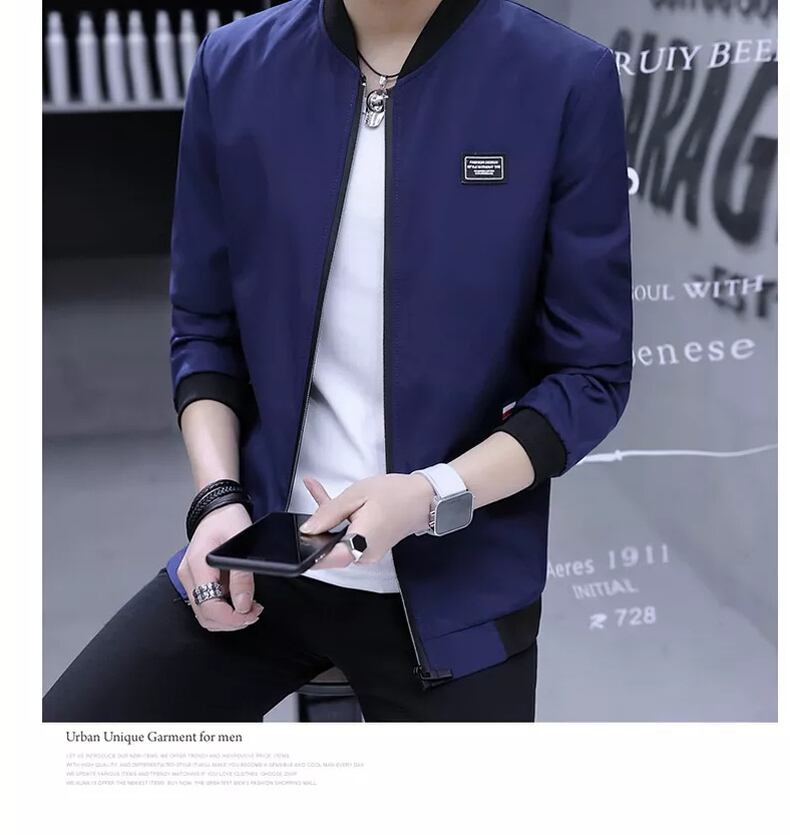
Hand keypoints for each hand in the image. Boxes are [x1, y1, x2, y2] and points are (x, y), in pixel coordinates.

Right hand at [176, 502, 263, 630]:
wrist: (218, 509)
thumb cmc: (228, 519)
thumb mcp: (242, 543)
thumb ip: (242, 576)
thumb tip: (242, 605)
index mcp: (198, 564)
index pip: (208, 606)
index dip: (231, 618)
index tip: (250, 615)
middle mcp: (189, 574)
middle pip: (205, 615)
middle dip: (231, 621)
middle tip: (254, 612)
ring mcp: (190, 578)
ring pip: (205, 613)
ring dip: (228, 618)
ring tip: (250, 608)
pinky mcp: (196, 580)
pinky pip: (207, 603)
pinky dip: (223, 609)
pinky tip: (240, 600)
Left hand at [298, 473, 434, 566]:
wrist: (423, 498)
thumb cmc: (394, 494)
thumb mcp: (357, 495)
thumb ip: (329, 512)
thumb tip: (306, 529)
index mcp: (361, 542)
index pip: (328, 557)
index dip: (308, 552)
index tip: (293, 544)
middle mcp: (363, 554)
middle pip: (328, 549)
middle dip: (315, 530)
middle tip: (303, 508)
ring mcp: (366, 553)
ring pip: (336, 540)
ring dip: (326, 520)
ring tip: (315, 490)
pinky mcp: (367, 547)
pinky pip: (346, 536)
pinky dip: (336, 520)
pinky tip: (323, 495)